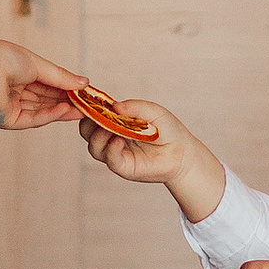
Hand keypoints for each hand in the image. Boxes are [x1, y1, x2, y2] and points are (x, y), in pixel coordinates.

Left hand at [0, 36, 85, 128]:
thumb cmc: (2, 58)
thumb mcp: (38, 65)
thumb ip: (61, 77)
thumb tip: (84, 82)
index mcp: (19, 74)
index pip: (48, 84)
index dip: (67, 88)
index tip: (86, 91)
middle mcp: (14, 91)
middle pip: (46, 99)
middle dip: (68, 101)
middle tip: (89, 104)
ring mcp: (11, 107)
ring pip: (42, 111)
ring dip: (63, 110)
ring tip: (83, 109)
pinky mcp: (8, 120)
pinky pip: (33, 119)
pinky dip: (50, 115)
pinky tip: (66, 110)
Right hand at [89, 101, 225, 222]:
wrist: (182, 152)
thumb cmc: (168, 130)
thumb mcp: (153, 111)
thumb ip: (134, 107)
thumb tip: (114, 106)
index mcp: (115, 121)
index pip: (93, 114)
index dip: (88, 108)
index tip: (89, 101)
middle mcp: (111, 137)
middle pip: (86, 131)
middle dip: (88, 122)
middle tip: (97, 115)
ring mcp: (116, 153)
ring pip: (94, 146)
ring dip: (98, 136)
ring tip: (109, 128)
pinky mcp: (123, 167)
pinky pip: (110, 159)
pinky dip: (111, 149)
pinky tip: (119, 140)